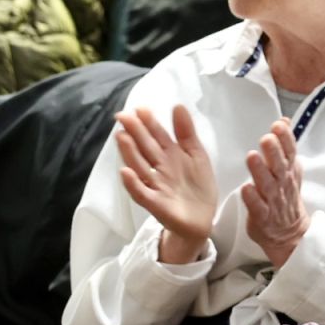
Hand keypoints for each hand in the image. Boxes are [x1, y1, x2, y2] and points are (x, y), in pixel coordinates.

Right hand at [116, 105, 216, 265]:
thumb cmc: (197, 185)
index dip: (150, 122)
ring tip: (121, 137)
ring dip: (129, 152)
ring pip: (140, 166)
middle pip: (145, 148)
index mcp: (170, 155)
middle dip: (135, 132)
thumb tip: (177, 105)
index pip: (157, 136)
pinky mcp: (156, 204)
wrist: (203, 219)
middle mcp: (159, 168)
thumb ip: (186, 133)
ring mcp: (156, 186)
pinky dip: (133, 183)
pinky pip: (141, 193)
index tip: (140, 108)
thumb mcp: (196, 155)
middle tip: (123, 116)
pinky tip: (126, 172)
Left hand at [241, 118, 308, 267]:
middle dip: (274, 152)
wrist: (290, 233)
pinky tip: (246, 189)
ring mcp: (273, 201)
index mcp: (288, 171)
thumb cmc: (285, 197)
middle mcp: (283, 184)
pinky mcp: (263, 217)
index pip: (290, 152)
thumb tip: (284, 121)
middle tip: (266, 138)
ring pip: (268, 184)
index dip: (286, 139)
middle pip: (279, 166)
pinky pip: (258, 207)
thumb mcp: (289, 169)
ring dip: (260, 171)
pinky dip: (253, 198)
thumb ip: (285, 146)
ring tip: (252, 157)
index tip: (278, 125)